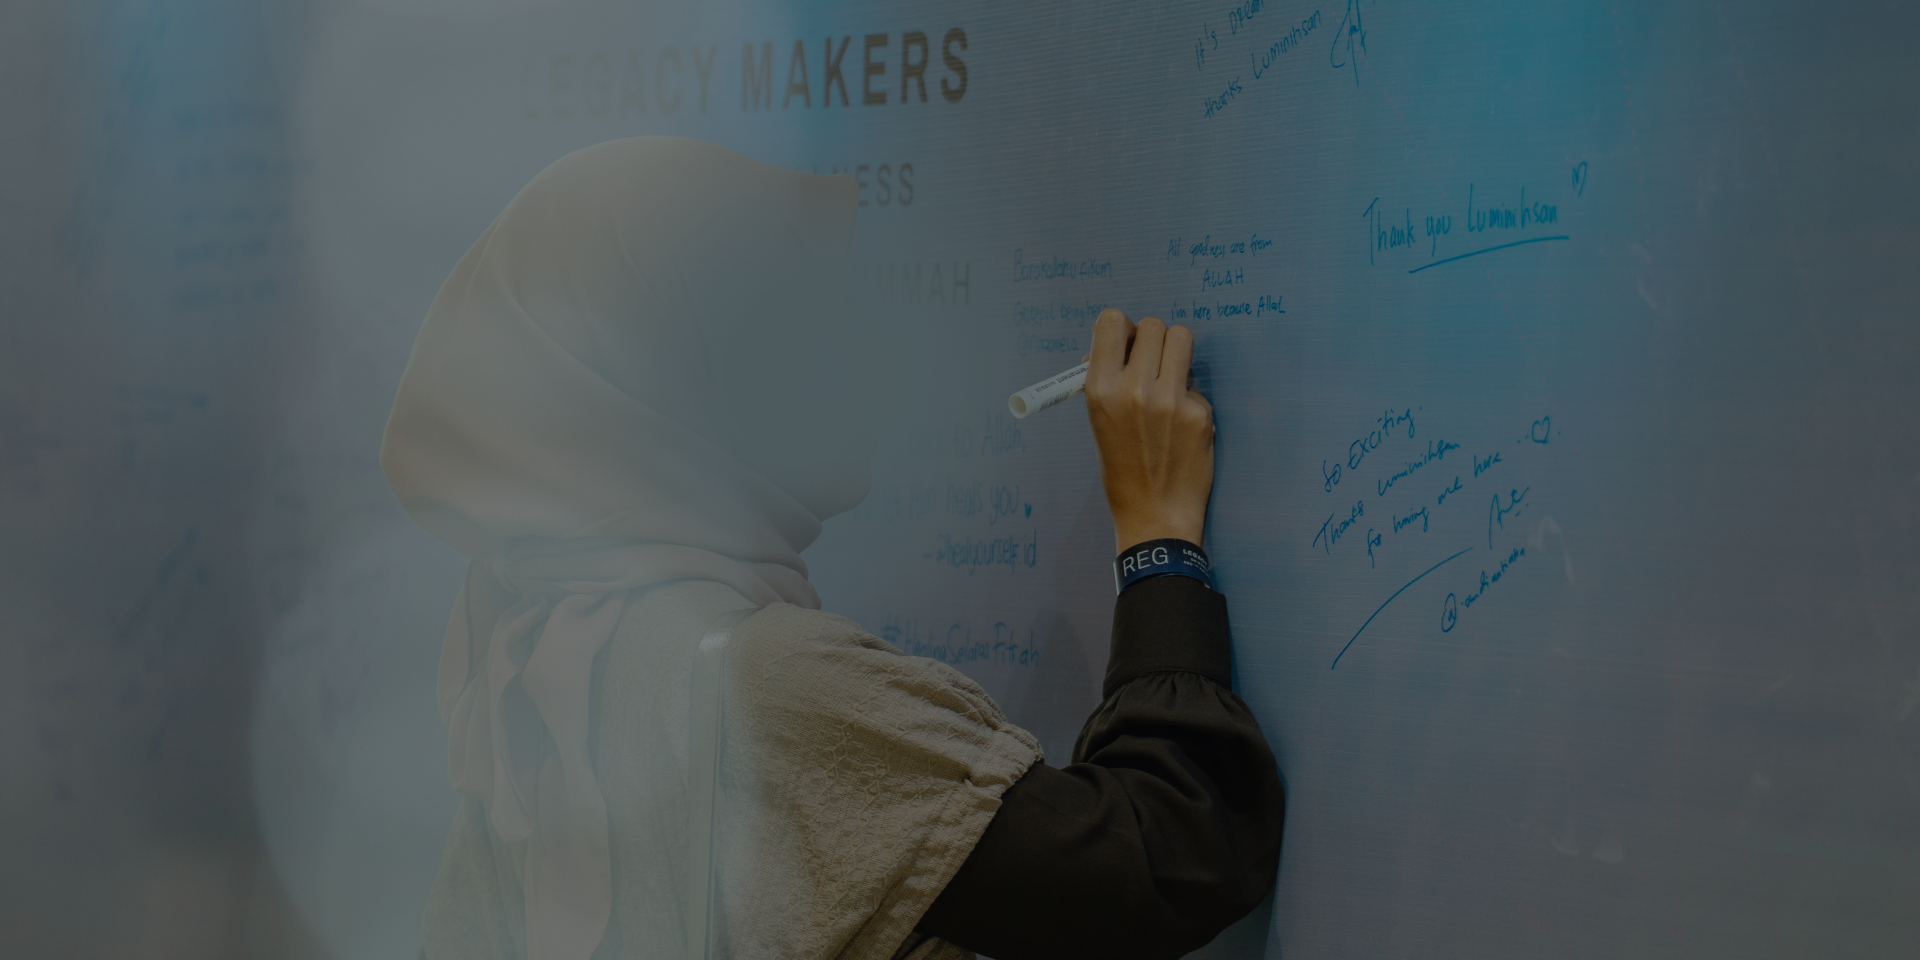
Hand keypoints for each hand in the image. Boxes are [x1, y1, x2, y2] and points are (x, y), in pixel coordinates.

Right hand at [1085, 309, 1215, 551]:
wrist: (1154, 515)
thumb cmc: (1122, 471)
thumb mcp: (1098, 422)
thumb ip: (1107, 381)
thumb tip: (1112, 348)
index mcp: (1100, 389)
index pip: (1112, 321)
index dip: (1124, 329)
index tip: (1128, 345)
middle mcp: (1134, 388)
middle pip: (1154, 326)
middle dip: (1154, 340)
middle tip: (1154, 364)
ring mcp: (1170, 400)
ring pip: (1182, 339)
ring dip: (1177, 354)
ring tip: (1171, 381)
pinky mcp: (1200, 413)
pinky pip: (1197, 384)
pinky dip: (1191, 398)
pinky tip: (1183, 425)